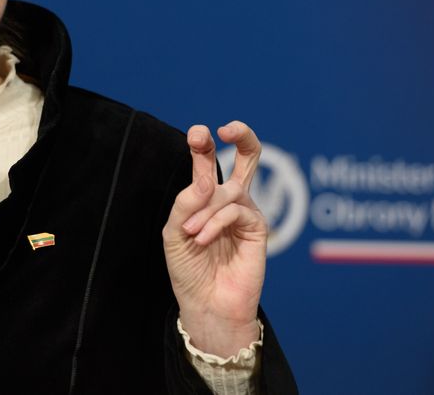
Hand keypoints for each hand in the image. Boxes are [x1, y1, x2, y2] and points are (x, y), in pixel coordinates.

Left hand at [162, 121, 266, 356]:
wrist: (205, 304)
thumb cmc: (188, 269)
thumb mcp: (175, 233)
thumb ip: (187, 204)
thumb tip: (205, 181)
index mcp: (207, 196)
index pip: (209, 162)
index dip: (204, 144)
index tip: (198, 134)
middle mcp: (230, 200)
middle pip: (249, 156)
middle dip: (242, 135)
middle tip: (227, 128)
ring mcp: (246, 212)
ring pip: (228, 191)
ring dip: (204, 210)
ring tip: (191, 234)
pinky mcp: (258, 228)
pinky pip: (236, 211)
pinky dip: (215, 222)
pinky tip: (203, 239)